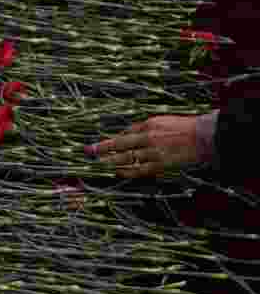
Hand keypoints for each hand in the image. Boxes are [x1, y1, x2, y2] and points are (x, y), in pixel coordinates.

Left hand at [84, 115, 202, 178]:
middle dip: (102, 149)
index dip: (110, 141)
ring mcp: (153, 152)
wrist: (205, 136)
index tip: (97, 145)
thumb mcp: (162, 121)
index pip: (125, 134)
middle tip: (88, 152)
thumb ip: (143, 128)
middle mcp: (148, 137)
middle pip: (119, 145)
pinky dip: (126, 171)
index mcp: (149, 124)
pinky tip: (118, 172)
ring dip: (111, 161)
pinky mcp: (160, 164)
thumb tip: (126, 135)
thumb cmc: (184, 128)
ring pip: (126, 158)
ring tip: (99, 164)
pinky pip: (139, 170)